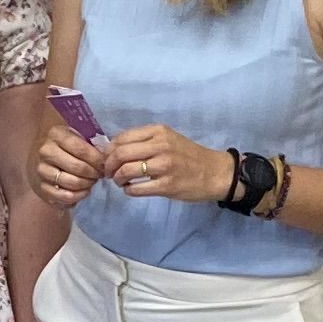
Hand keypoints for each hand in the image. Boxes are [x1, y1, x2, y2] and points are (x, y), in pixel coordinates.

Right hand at [31, 116, 111, 207]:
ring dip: (87, 184)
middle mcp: (46, 152)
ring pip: (71, 182)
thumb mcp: (75, 136)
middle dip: (94, 173)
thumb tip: (107, 158)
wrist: (39, 156)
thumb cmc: (64, 146)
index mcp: (56, 134)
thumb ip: (89, 144)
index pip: (82, 149)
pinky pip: (64, 196)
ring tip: (92, 181)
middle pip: (78, 167)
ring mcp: (42, 171)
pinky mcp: (41, 188)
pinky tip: (83, 191)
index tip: (105, 164)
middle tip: (100, 174)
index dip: (97, 159)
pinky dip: (78, 196)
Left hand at [101, 126, 234, 206]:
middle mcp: (161, 146)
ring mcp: (164, 166)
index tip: (107, 158)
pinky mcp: (167, 185)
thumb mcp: (168, 139)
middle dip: (108, 165)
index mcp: (158, 132)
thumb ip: (145, 141)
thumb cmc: (189, 156)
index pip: (122, 137)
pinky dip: (128, 190)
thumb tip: (115, 149)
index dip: (109, 150)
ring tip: (120, 181)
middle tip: (109, 173)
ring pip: (126, 171)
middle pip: (120, 154)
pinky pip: (137, 188)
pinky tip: (130, 189)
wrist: (215, 172)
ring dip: (117, 178)